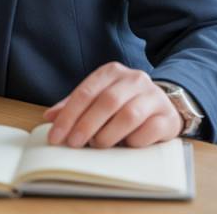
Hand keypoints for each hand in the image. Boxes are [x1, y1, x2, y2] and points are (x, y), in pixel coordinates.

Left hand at [42, 62, 182, 148]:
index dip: (68, 116)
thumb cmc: (124, 102)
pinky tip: (126, 144)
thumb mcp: (98, 98)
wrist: (165, 105)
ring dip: (109, 135)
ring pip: (128, 115)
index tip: (56, 136)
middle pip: (106, 102)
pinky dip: (134, 141)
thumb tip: (49, 117)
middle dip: (86, 125)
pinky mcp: (167, 116)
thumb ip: (75, 106)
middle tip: (73, 144)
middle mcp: (133, 79)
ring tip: (98, 145)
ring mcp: (153, 96)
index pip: (85, 92)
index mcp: (111, 72)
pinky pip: (149, 131)